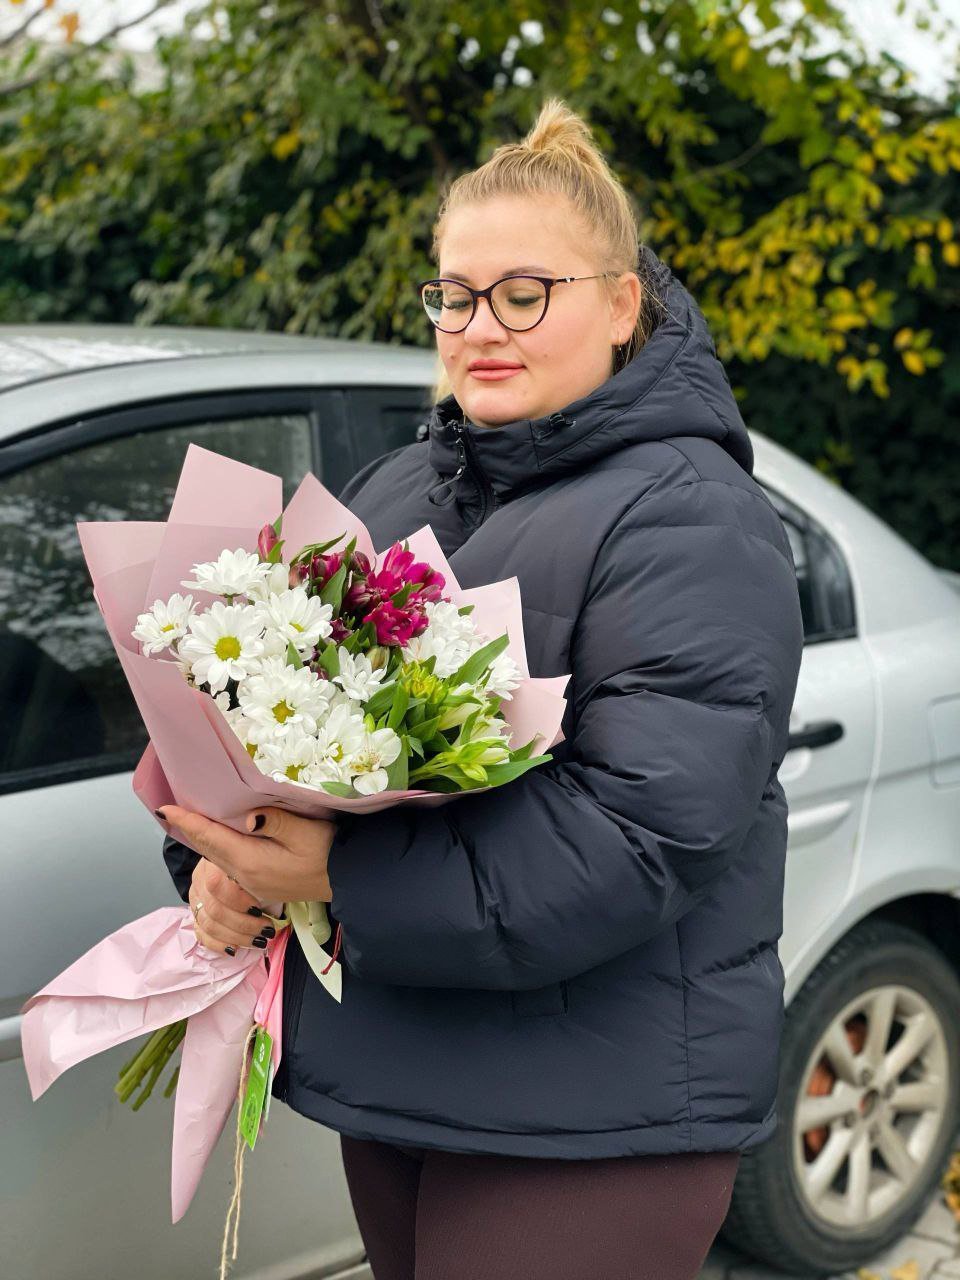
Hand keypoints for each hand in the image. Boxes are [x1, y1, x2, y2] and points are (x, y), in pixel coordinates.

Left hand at [157, 804, 336, 908]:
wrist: (349, 881)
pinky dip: (217, 851)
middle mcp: (245, 876)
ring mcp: (252, 885)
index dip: (187, 822)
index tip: (165, 809)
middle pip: (209, 850)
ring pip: (217, 860)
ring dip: (202, 841)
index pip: (211, 837)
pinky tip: (218, 841)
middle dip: (189, 830)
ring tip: (190, 822)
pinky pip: (229, 867)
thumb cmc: (330, 852)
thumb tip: (247, 816)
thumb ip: (274, 821)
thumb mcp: (305, 831)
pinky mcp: (262, 886)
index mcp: (251, 861)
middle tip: (170, 811)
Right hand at [188, 858, 276, 954]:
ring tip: (259, 940)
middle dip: (243, 924)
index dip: (238, 901)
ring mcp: (196, 897)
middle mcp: (200, 878)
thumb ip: (258, 874)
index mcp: (214, 861)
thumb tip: (267, 892)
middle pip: (214, 909)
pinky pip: (202, 933)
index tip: (260, 910)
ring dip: (236, 936)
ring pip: (208, 924)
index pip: (216, 884)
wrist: (245, 866)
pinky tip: (235, 948)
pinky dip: (218, 944)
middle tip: (267, 929)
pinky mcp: (197, 912)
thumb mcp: (263, 862)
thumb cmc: (261, 864)